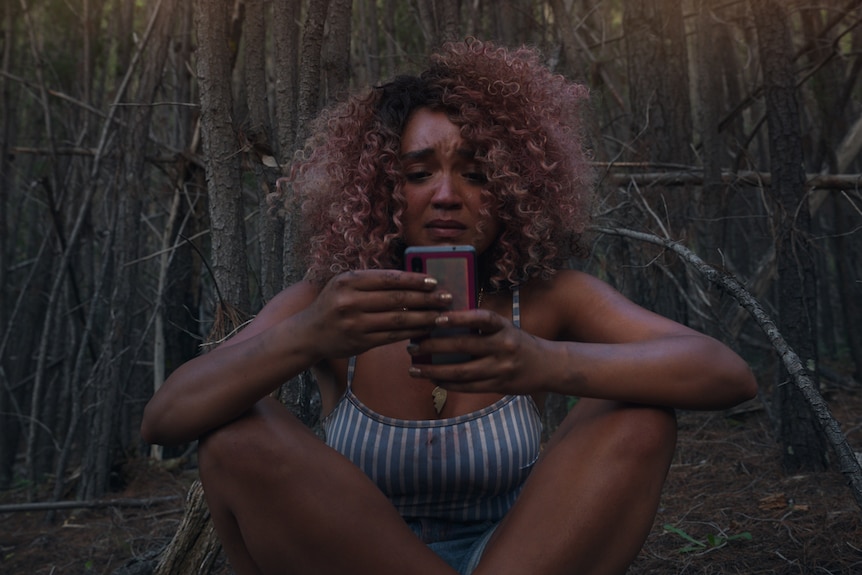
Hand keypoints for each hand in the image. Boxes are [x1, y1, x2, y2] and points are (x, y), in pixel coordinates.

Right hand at [299, 269, 454, 359]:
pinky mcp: (360, 342)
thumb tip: (412, 279)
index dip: (414, 280)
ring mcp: (355, 323)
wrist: (310, 333)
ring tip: (442, 315)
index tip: (433, 281)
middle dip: (426, 299)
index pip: (388, 279)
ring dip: (424, 317)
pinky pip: (392, 336)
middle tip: (446, 298)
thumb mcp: (345, 284)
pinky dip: (412, 332)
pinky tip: (426, 329)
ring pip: (398, 319)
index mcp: (348, 281)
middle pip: (397, 299)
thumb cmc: (334, 304)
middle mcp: (350, 301)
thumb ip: (373, 281)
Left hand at [405, 308, 547, 394]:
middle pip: (463, 347)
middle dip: (434, 347)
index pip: (481, 318)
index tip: (437, 318)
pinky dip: (448, 384)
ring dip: (434, 371)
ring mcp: (501, 368)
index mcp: (504, 328)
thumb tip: (442, 324)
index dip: (459, 318)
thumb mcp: (505, 328)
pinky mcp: (498, 386)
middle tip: (411, 345)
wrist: (548, 366)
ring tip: (415, 369)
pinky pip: (468, 387)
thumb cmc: (519, 343)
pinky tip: (433, 380)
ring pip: (462, 372)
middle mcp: (503, 347)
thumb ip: (481, 328)